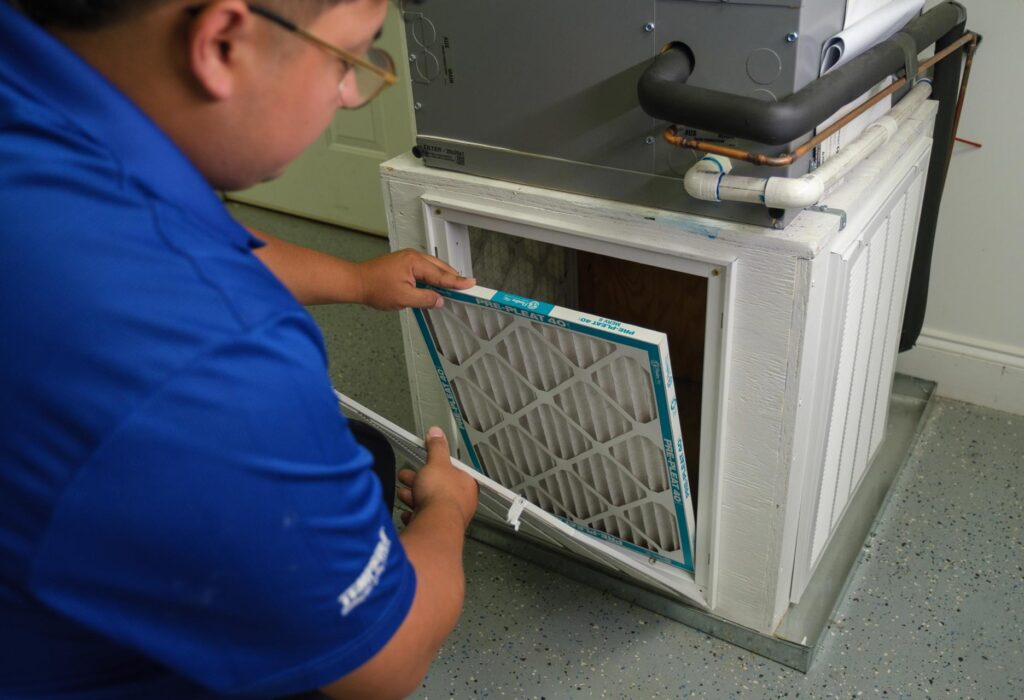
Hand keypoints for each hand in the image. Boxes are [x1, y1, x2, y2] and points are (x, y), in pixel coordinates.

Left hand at [356, 249, 474, 310]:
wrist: (357, 282)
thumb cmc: (375, 287)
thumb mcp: (403, 298)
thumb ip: (424, 299)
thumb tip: (439, 300)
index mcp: (415, 262)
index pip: (441, 275)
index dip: (457, 281)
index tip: (470, 284)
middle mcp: (413, 256)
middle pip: (440, 268)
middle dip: (453, 277)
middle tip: (467, 285)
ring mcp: (408, 258)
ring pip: (433, 267)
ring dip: (443, 276)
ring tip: (455, 286)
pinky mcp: (404, 262)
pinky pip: (425, 268)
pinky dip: (433, 275)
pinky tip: (436, 283)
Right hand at [397, 427, 478, 527]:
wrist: (434, 523)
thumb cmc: (441, 494)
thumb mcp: (437, 462)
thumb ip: (436, 447)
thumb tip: (436, 433)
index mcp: (466, 484)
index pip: (452, 472)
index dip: (435, 467)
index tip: (424, 465)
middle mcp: (462, 502)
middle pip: (438, 488)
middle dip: (419, 481)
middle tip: (406, 477)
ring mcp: (450, 518)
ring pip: (429, 504)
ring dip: (414, 497)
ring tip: (403, 493)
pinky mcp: (437, 531)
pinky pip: (424, 521)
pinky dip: (414, 516)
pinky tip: (407, 513)